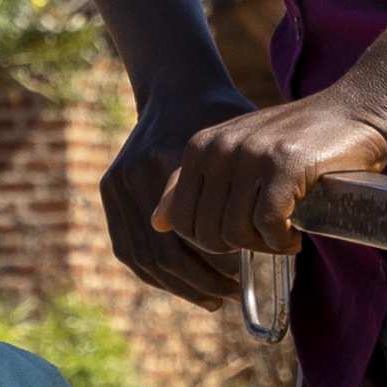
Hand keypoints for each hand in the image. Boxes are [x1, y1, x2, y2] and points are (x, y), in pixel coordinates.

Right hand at [100, 83, 251, 307]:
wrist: (177, 89)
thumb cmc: (222, 116)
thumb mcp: (243, 142)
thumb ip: (252, 185)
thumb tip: (277, 240)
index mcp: (170, 161)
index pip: (195, 236)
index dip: (221, 264)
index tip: (247, 274)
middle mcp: (137, 174)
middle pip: (167, 255)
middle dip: (202, 282)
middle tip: (233, 292)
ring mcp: (117, 182)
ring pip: (145, 259)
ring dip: (180, 286)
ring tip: (213, 297)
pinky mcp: (109, 189)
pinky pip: (127, 249)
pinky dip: (155, 275)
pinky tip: (184, 286)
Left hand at [152, 89, 386, 277]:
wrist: (356, 110)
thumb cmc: (299, 139)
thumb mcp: (238, 155)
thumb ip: (198, 185)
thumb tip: (157, 223)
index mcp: (202, 147)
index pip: (181, 219)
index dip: (211, 242)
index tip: (241, 237)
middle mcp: (220, 148)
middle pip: (207, 232)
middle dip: (237, 248)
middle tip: (265, 240)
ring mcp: (251, 155)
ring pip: (236, 232)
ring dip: (262, 247)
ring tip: (282, 237)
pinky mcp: (284, 165)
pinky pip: (268, 225)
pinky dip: (281, 242)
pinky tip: (295, 237)